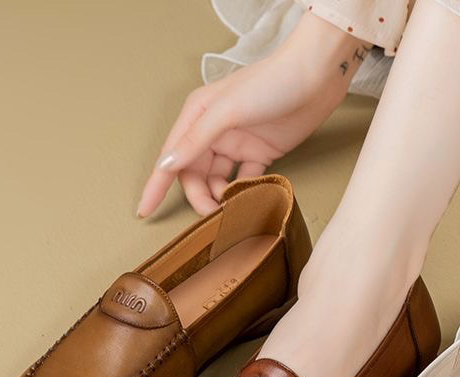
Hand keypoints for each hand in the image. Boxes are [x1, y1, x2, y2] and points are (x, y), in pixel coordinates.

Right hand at [137, 14, 370, 216]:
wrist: (315, 77)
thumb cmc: (270, 84)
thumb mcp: (227, 111)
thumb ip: (196, 140)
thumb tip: (167, 165)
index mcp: (197, 115)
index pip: (171, 156)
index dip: (157, 185)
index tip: (144, 210)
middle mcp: (214, 130)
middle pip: (196, 174)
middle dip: (200, 196)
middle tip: (214, 215)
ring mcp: (238, 143)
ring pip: (219, 180)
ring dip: (222, 197)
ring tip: (234, 208)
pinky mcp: (261, 153)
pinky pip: (246, 180)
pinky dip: (246, 193)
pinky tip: (250, 201)